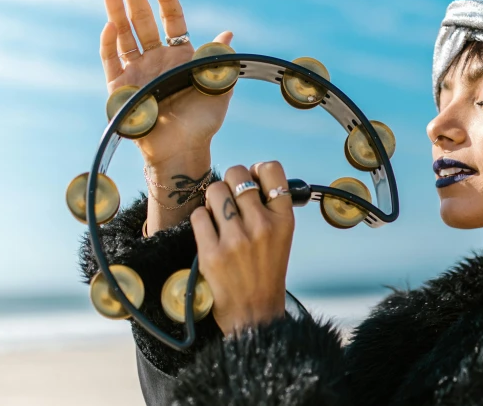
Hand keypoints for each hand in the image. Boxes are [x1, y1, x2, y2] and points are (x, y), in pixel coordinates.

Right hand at [99, 0, 233, 165]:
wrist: (184, 149)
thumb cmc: (204, 121)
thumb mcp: (218, 87)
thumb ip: (220, 60)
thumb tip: (228, 33)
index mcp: (181, 55)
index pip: (172, 19)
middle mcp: (156, 58)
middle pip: (141, 17)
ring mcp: (137, 70)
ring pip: (123, 33)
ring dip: (115, 9)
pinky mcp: (120, 88)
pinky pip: (112, 61)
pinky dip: (110, 43)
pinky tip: (110, 24)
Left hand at [190, 162, 294, 334]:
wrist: (255, 312)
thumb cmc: (267, 271)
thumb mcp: (283, 237)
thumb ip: (271, 207)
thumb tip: (249, 176)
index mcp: (284, 220)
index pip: (271, 170)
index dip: (258, 169)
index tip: (253, 180)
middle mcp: (262, 225)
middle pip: (236, 174)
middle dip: (230, 182)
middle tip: (230, 198)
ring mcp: (236, 239)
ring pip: (215, 190)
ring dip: (213, 199)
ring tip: (218, 214)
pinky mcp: (212, 253)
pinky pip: (198, 215)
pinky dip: (201, 219)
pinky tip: (209, 231)